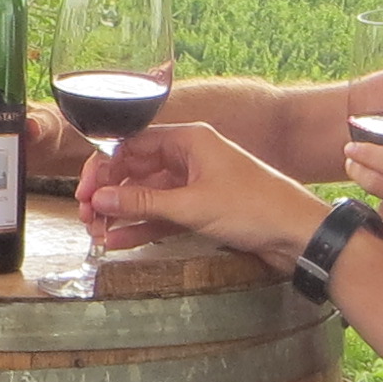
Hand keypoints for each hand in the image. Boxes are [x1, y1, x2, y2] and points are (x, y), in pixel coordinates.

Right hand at [75, 122, 333, 270]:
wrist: (298, 233)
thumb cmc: (255, 206)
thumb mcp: (192, 205)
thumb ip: (143, 202)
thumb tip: (100, 198)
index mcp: (190, 140)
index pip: (132, 144)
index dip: (103, 167)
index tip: (84, 191)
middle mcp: (189, 157)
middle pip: (135, 170)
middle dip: (108, 193)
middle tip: (86, 216)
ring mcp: (195, 184)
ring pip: (146, 196)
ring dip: (122, 213)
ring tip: (96, 233)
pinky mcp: (201, 209)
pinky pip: (162, 215)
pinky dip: (142, 227)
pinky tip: (118, 242)